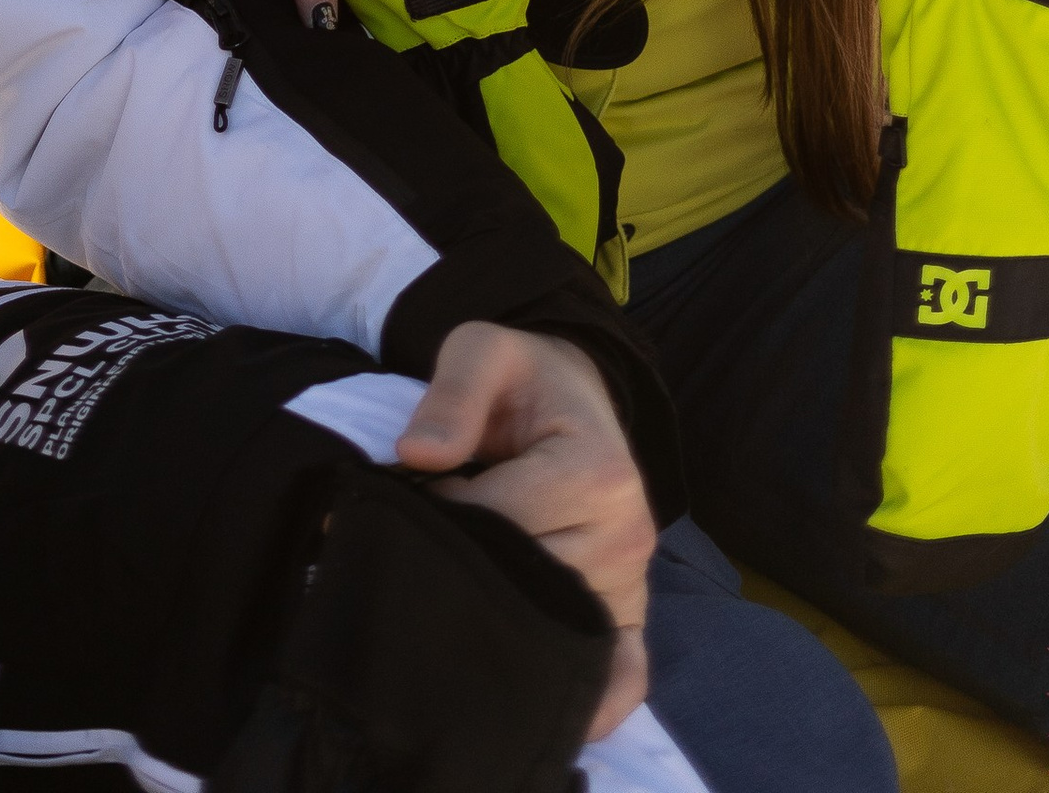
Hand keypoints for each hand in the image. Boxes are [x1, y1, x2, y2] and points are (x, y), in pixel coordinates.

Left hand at [399, 323, 653, 739]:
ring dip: (494, 611)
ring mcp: (630, 586)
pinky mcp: (627, 620)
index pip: (499, 523)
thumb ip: (452, 390)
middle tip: (433, 543)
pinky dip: (584, 699)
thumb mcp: (482, 349)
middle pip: (522, 583)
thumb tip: (418, 454)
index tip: (424, 491)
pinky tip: (528, 697)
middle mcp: (627, 537)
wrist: (570, 398)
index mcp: (599, 471)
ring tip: (462, 577)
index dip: (444, 511)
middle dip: (463, 566)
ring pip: (548, 631)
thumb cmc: (522, 380)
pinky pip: (618, 675)